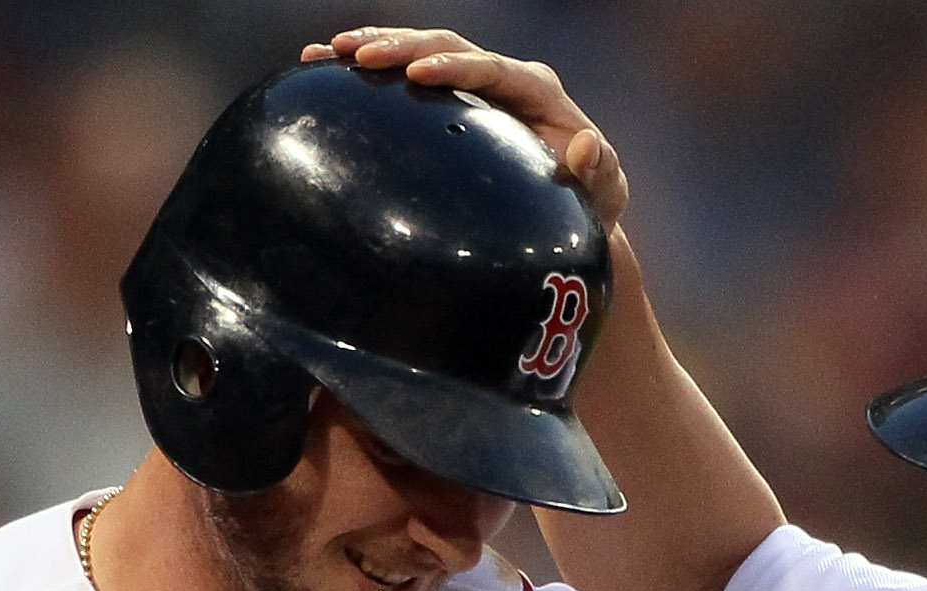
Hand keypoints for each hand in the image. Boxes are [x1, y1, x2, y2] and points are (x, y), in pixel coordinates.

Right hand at [304, 28, 629, 230]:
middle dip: (403, 46)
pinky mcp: (450, 99)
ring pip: (420, 50)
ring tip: (328, 52)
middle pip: (448, 46)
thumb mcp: (603, 195)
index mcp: (537, 91)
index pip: (491, 67)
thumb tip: (584, 144)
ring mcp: (473, 84)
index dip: (454, 65)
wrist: (570, 208)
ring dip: (374, 47)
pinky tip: (323, 70)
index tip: (419, 73)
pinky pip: (405, 76)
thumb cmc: (589, 206)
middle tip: (358, 54)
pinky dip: (368, 71)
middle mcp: (502, 77)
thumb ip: (600, 172)